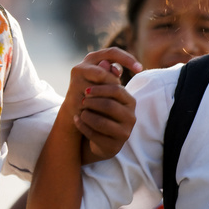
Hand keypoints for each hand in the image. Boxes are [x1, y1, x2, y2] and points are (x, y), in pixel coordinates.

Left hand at [67, 48, 141, 162]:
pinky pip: (95, 135)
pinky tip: (77, 120)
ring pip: (102, 122)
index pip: (117, 89)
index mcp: (130, 101)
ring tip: (79, 111)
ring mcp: (125, 133)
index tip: (85, 89)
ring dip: (87, 115)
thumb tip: (105, 62)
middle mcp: (131, 117)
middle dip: (92, 102)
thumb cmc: (100, 110)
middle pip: (110, 105)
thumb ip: (103, 77)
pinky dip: (83, 126)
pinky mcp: (114, 146)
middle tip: (81, 100)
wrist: (98, 135)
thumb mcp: (101, 94)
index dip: (99, 88)